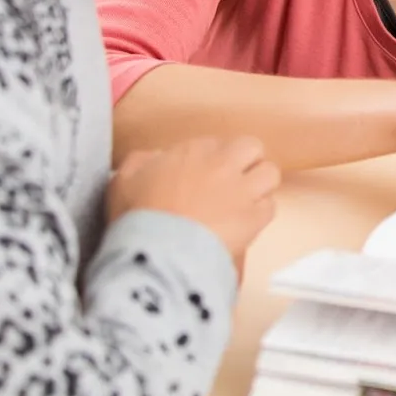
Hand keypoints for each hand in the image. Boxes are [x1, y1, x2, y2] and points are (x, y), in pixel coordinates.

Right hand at [109, 136, 280, 278]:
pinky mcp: (255, 217)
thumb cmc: (137, 218)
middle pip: (251, 146)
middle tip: (234, 180)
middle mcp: (222, 163)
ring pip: (270, 172)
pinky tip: (246, 223)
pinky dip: (261, 213)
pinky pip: (271, 206)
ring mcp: (242, 189)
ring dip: (260, 185)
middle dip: (246, 161)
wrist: (159, 252)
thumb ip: (141, 162)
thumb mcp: (124, 181)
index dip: (211, 159)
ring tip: (245, 200)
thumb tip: (155, 158)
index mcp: (191, 151)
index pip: (214, 143)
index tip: (203, 175)